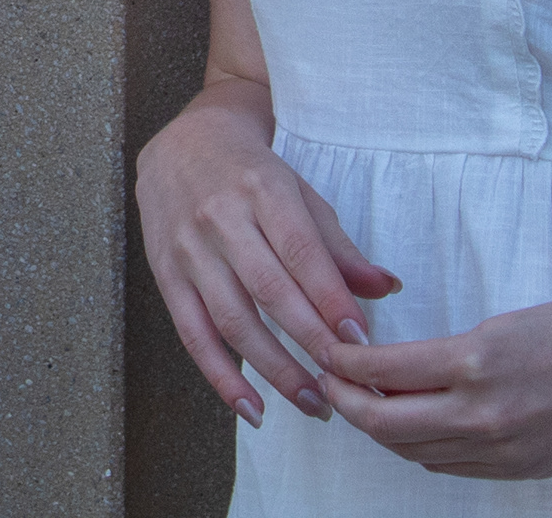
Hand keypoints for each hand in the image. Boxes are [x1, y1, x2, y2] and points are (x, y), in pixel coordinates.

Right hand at [134, 89, 401, 424]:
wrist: (181, 144)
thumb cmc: (251, 174)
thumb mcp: (298, 192)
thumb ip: (337, 245)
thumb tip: (385, 288)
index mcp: (261, 189)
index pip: (299, 251)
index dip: (330, 298)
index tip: (360, 340)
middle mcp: (220, 218)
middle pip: (268, 290)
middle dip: (310, 342)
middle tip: (346, 384)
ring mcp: (188, 249)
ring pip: (232, 320)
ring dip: (274, 370)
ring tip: (313, 403)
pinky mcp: (166, 276)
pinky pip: (193, 335)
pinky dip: (222, 377)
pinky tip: (253, 408)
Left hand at [315, 290, 551, 478]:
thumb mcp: (513, 320)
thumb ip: (454, 351)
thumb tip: (400, 368)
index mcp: (479, 360)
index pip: (384, 371)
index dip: (345, 362)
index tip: (328, 347)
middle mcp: (485, 414)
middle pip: (386, 423)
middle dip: (346, 402)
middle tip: (329, 379)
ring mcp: (503, 451)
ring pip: (414, 451)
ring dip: (381, 428)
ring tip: (363, 402)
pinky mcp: (520, 471)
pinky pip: (451, 467)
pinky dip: (421, 448)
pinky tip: (414, 425)